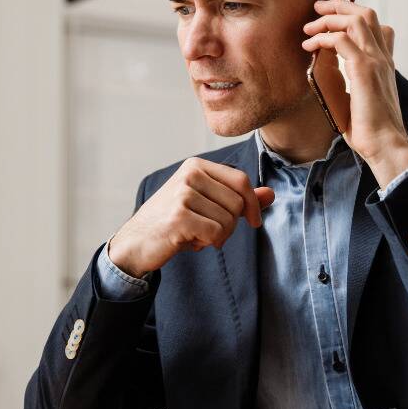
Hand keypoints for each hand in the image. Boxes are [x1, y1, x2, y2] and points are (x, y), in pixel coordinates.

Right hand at [108, 158, 275, 277]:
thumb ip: (238, 197)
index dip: (252, 204)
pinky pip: (216, 233)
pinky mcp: (179, 216)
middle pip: (238, 202)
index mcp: (196, 165)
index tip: (253, 221)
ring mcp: (183, 193)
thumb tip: (271, 194)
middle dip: (231, 223)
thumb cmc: (173, 221)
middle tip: (210, 231)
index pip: (241, 181)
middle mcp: (189, 174)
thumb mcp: (206, 204)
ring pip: (228, 220)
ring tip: (196, 234)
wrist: (136, 242)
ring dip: (218, 235)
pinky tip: (190, 241)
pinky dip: (208, 243)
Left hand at [301, 0, 407, 183]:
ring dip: (329, 18)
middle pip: (366, 14)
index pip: (378, 26)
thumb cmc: (371, 128)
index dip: (355, 15)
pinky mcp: (364, 69)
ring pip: (356, 19)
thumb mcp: (360, 97)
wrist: (385, 144)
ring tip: (309, 26)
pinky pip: (340, 40)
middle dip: (339, 5)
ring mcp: (376, 60)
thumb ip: (350, 79)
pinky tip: (309, 46)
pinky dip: (322, 38)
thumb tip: (329, 68)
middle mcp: (382, 57)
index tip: (334, 17)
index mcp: (384, 63)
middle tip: (318, 8)